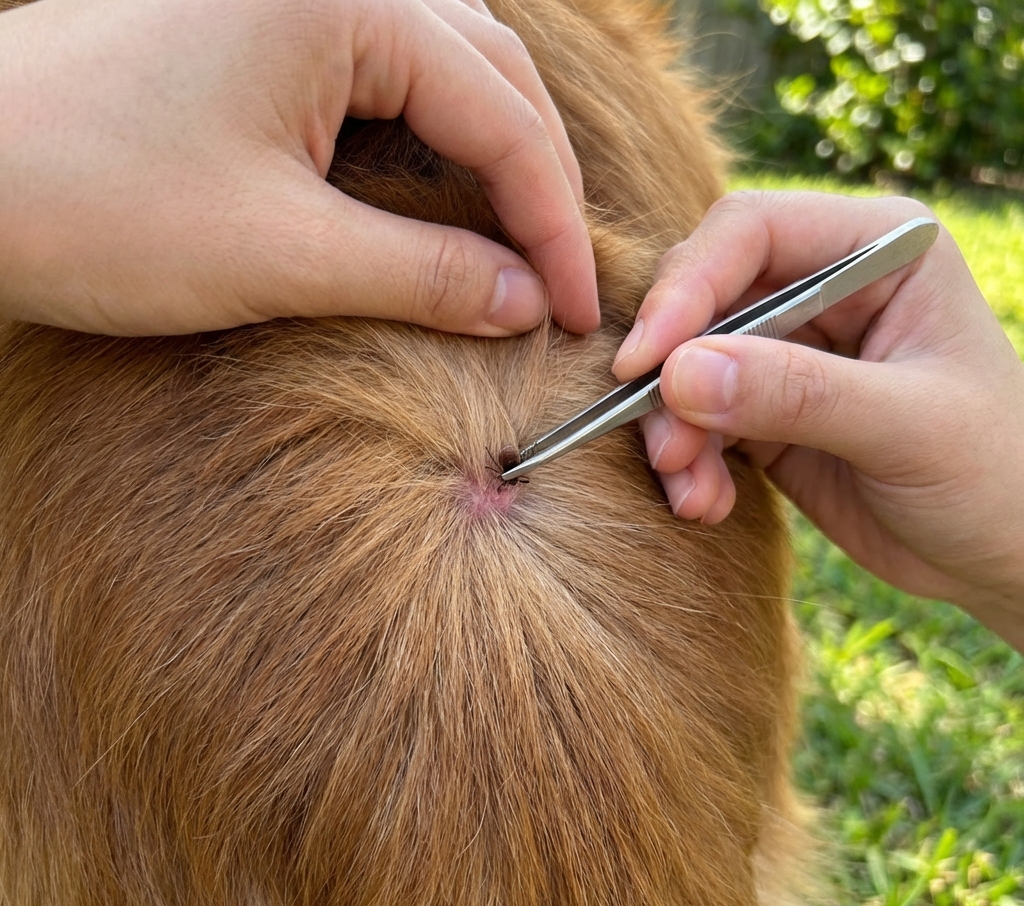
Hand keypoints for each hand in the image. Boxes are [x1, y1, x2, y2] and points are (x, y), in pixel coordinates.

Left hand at [0, 0, 598, 336]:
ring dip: (496, 151)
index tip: (579, 311)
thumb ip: (427, 275)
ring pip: (450, 64)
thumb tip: (528, 303)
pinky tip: (449, 189)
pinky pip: (392, 69)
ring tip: (523, 237)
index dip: (554, 226)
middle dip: (537, 183)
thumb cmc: (97, 206)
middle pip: (494, 76)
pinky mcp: (265, 22)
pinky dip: (437, 134)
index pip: (502, 119)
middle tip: (561, 281)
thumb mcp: (285, 254)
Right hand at [612, 191, 1023, 648]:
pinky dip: (688, 463)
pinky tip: (707, 505)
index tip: (646, 363)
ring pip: (686, 366)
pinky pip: (695, 420)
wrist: (1000, 553)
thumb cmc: (993, 474)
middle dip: (671, 374)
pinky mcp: (763, 410)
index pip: (751, 233)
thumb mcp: (907, 427)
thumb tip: (678, 374)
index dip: (686, 289)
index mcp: (874, 250)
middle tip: (663, 447)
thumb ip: (797, 393)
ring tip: (689, 492)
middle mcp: (822, 287)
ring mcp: (788, 351)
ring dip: (673, 430)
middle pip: (703, 299)